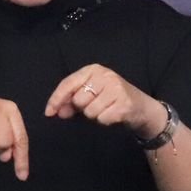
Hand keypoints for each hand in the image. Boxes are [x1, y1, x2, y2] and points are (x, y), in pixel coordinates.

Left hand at [45, 64, 164, 134]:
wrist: (142, 108)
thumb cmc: (112, 100)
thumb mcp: (91, 94)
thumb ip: (72, 101)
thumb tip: (56, 111)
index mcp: (94, 69)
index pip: (68, 83)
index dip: (56, 99)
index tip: (49, 112)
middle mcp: (105, 75)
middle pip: (78, 100)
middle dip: (82, 108)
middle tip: (95, 106)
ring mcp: (116, 89)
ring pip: (89, 111)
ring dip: (95, 115)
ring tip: (106, 109)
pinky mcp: (124, 103)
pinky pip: (102, 119)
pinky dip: (105, 121)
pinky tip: (113, 115)